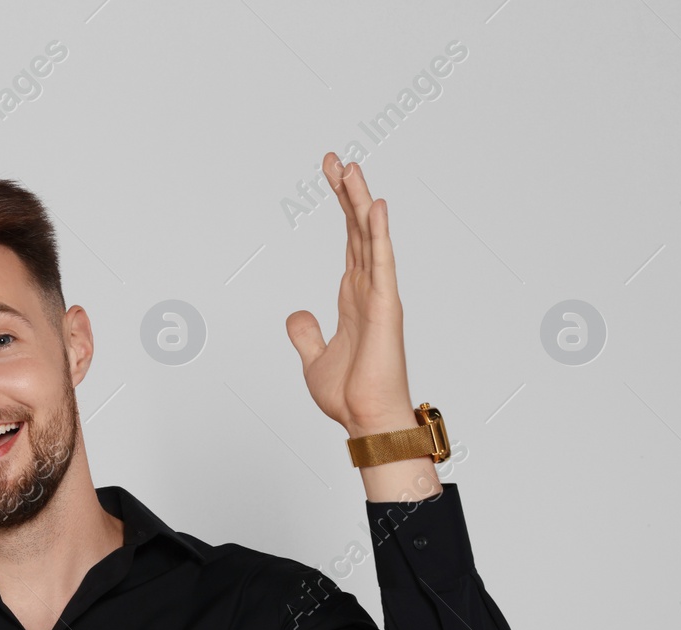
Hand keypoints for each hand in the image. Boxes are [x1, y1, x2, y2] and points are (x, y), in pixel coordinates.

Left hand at [285, 152, 415, 436]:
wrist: (365, 421)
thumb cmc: (350, 395)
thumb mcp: (313, 358)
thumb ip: (306, 333)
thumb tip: (296, 314)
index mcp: (354, 298)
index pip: (349, 241)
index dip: (343, 207)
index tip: (333, 175)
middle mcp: (369, 290)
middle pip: (358, 230)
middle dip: (348, 193)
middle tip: (336, 158)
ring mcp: (378, 296)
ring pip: (369, 238)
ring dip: (361, 202)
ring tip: (351, 167)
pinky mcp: (384, 307)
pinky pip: (381, 262)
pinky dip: (378, 233)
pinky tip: (375, 205)